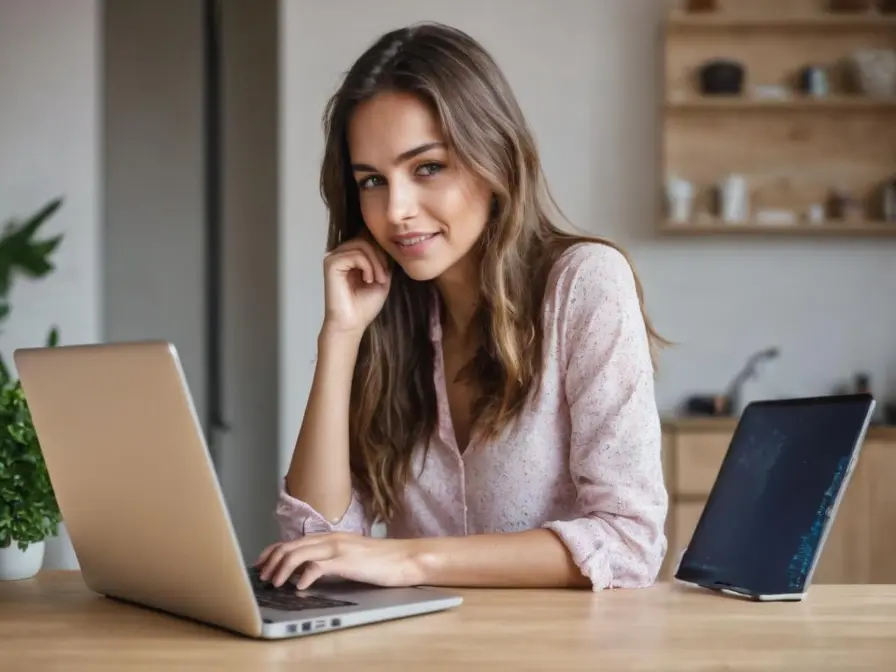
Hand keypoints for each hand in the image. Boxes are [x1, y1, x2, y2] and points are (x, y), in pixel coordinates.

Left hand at [254, 533, 423, 589]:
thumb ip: (329, 560)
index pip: (294, 541)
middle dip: (271, 561)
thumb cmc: (380, 560)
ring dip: (282, 569)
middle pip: (291, 545)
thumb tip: (307, 571)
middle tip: (262, 577)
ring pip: (299, 553)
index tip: (262, 564)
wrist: (404, 558)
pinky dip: (304, 576)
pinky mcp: (346, 561)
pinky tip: (299, 587)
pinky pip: (317, 566)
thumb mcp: (349, 557)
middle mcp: (330, 539)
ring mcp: (338, 548)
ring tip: (275, 583)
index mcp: (330, 537)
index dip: (273, 552)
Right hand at [322, 236, 391, 336]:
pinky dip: (367, 266)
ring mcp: (334, 257)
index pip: (367, 238)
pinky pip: (355, 254)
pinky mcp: (331, 263)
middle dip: (380, 257)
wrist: (353, 324)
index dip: (381, 250)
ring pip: (361, 244)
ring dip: (376, 263)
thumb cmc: (365, 306)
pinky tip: (368, 280)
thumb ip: (383, 259)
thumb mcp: (382, 278)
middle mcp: (341, 254)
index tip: (386, 270)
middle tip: (383, 277)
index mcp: (351, 256)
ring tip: (377, 280)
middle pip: (366, 239)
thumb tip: (388, 241)